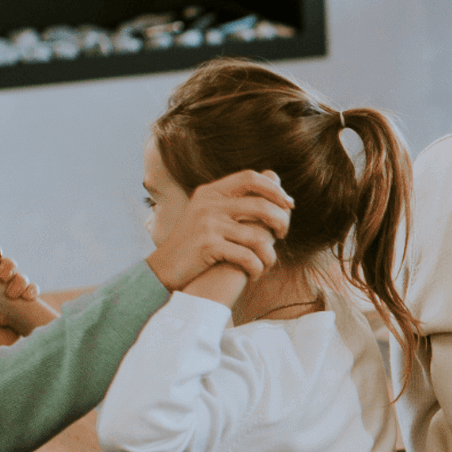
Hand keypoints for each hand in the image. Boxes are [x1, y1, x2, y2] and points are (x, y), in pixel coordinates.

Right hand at [150, 170, 289, 290]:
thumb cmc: (193, 245)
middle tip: (282, 234)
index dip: (275, 189)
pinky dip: (256, 267)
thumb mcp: (209, 214)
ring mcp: (207, 223)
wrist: (162, 270)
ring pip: (258, 236)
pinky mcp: (207, 246)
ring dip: (269, 254)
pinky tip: (254, 273)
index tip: (289, 204)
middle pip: (261, 205)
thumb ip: (237, 199)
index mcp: (210, 192)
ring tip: (267, 263)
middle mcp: (209, 203)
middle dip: (280, 221)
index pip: (251, 177)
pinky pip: (247, 256)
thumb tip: (275, 178)